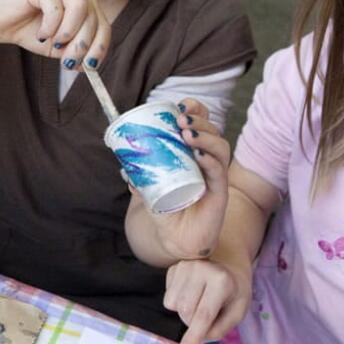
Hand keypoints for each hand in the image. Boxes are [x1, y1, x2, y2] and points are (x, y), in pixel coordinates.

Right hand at [0, 0, 109, 67]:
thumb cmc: (28, 31)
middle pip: (94, 17)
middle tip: (67, 62)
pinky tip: (40, 33)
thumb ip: (75, 52)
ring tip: (53, 43)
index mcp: (85, 1)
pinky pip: (56, 7)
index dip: (100, 47)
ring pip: (80, 8)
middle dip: (82, 45)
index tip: (90, 66)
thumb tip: (91, 65)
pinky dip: (50, 27)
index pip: (103, 25)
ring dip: (68, 33)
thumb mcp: (58, 47)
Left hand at [138, 98, 231, 259]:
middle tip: (181, 118)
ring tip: (187, 133)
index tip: (181, 104)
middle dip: (199, 120)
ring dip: (205, 136)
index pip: (201, 124)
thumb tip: (123, 157)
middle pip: (212, 132)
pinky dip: (211, 161)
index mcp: (193, 153)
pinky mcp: (220, 194)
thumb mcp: (148, 185)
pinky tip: (200, 154)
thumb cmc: (164, 208)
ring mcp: (216, 176)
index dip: (196, 111)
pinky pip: (220, 173)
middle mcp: (208, 161)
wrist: (173, 239)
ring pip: (219, 149)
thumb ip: (139, 172)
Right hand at [164, 256, 249, 343]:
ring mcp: (184, 266)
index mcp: (221, 280)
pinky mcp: (173, 268)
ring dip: (184, 313)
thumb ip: (220, 329)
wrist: (228, 263)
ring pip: (172, 305)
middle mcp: (200, 269)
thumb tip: (195, 342)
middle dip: (192, 323)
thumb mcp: (238, 312)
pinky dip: (177, 303)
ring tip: (199, 304)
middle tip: (205, 319)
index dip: (195, 334)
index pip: (204, 313)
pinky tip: (191, 294)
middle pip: (185, 311)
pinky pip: (168, 298)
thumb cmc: (234, 291)